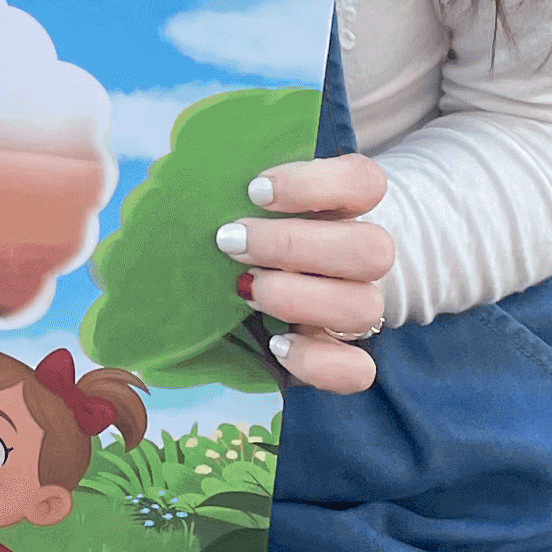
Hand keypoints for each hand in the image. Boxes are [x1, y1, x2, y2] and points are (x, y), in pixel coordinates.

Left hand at [215, 149, 395, 394]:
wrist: (258, 286)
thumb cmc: (246, 234)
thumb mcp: (241, 206)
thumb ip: (227, 190)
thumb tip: (179, 181)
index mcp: (344, 208)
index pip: (364, 182)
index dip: (316, 184)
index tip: (255, 190)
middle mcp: (362, 258)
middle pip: (371, 249)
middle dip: (292, 244)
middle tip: (232, 242)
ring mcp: (359, 309)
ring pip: (364, 307)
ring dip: (297, 296)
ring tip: (244, 290)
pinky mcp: (347, 359)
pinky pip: (358, 370)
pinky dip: (316, 360)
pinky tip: (277, 343)